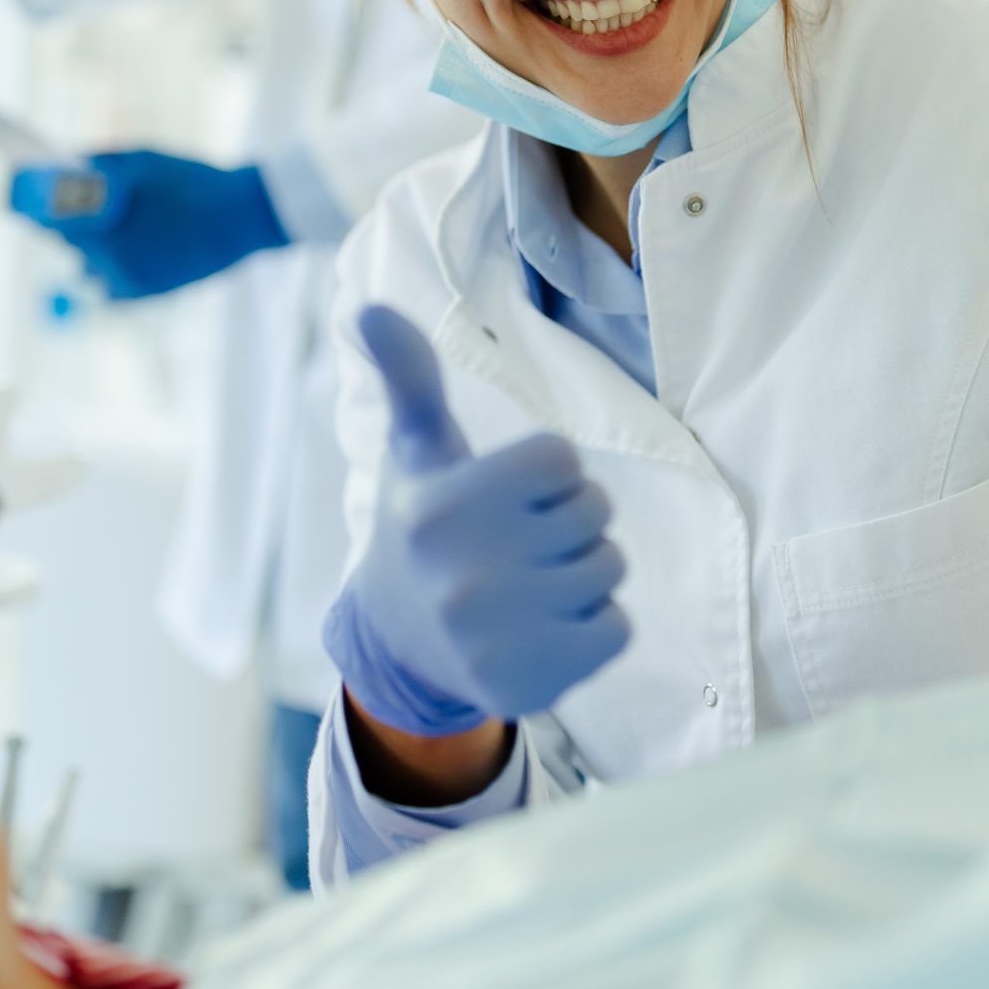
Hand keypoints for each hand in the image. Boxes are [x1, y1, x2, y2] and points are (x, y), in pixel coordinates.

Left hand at [9, 151, 288, 299]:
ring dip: (93, 249)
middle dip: (71, 224)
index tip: (26, 200)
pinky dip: (114, 270)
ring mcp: (130, 280)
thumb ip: (96, 162)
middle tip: (81, 207)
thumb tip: (62, 162)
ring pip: (91, 266)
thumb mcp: (141, 158)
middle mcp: (109, 260)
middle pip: (70, 243)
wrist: (244, 215)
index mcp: (101, 226)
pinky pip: (114, 285)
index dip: (36, 208)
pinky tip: (130, 249)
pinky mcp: (150, 292)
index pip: (49, 221)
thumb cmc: (191, 180)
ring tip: (115, 227)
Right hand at [325, 305, 629, 741]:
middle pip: (595, 512)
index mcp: (442, 506)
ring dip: (587, 571)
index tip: (513, 495)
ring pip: (611, 569)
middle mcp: (466, 574)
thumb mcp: (414, 450)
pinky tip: (548, 624)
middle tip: (522, 542)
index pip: (560, 460)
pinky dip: (598, 624)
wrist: (398, 645)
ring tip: (535, 582)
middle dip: (572, 520)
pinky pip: (618, 629)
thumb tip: (369, 306)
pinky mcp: (530, 682)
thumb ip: (410, 378)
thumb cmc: (424, 527)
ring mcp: (497, 635)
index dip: (549, 473)